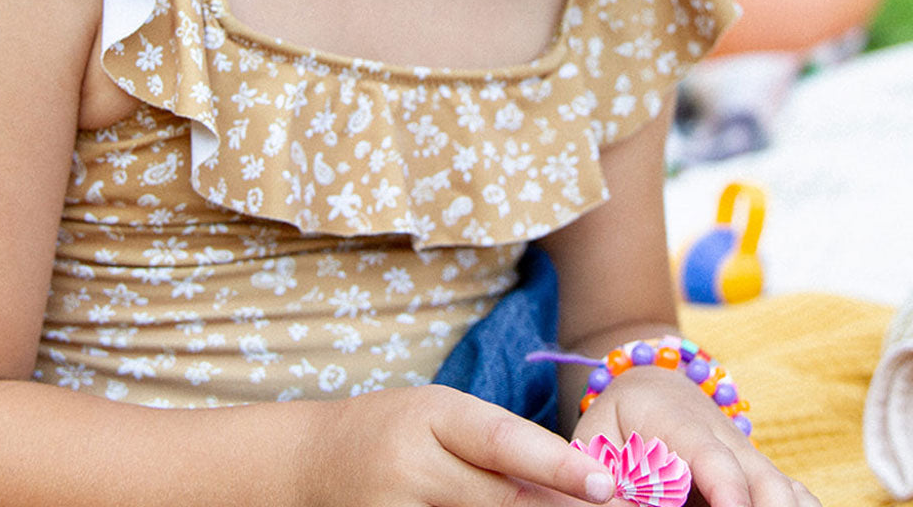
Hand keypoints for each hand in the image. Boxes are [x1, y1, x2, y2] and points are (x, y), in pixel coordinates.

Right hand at [302, 384, 619, 506]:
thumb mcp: (440, 418)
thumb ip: (497, 448)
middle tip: (601, 506)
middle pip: (501, 500)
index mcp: (432, 416)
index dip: (557, 464)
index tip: (605, 483)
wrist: (308, 465)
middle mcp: (413, 466)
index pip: (503, 441)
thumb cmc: (391, 431)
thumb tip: (571, 486)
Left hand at [574, 366, 819, 506]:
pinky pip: (793, 492)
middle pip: (764, 479)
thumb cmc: (618, 421)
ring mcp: (747, 455)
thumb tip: (612, 501)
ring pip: (784, 488)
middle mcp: (724, 437)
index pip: (713, 458)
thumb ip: (605, 477)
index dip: (729, 492)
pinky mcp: (758, 473)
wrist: (651, 386)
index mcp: (680, 423)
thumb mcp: (597, 440)